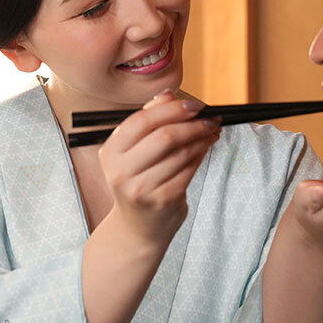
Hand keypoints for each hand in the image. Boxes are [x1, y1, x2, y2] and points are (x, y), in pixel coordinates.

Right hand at [98, 91, 220, 248]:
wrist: (137, 228)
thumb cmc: (138, 182)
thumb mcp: (133, 152)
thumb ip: (148, 120)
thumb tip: (167, 94)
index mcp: (111, 152)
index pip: (141, 121)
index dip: (171, 109)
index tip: (195, 105)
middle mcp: (121, 171)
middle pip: (164, 136)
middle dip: (193, 124)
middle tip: (210, 118)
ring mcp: (141, 188)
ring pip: (180, 153)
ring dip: (202, 139)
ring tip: (212, 131)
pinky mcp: (163, 200)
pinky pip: (188, 170)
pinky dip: (201, 155)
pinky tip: (206, 148)